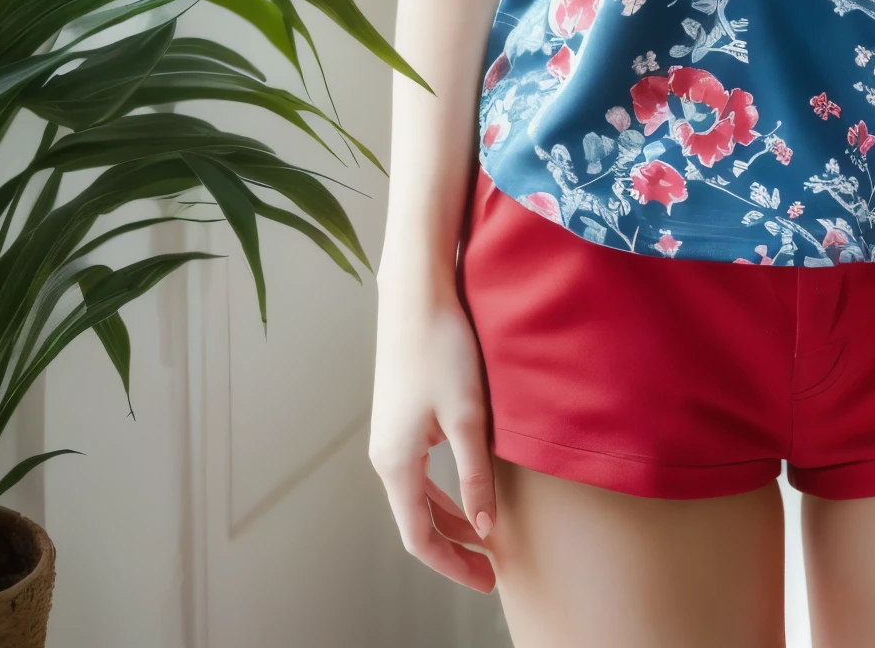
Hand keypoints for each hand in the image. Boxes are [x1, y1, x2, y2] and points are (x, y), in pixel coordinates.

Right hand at [369, 276, 499, 594]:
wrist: (416, 295)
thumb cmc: (442, 349)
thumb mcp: (468, 416)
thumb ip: (475, 475)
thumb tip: (483, 528)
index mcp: (396, 462)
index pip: (420, 537)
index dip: (453, 565)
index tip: (488, 580)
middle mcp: (384, 455)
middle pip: (414, 521)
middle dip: (452, 549)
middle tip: (490, 569)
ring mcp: (388, 435)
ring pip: (414, 497)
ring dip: (446, 520)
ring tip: (482, 538)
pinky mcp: (397, 417)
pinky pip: (415, 473)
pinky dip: (438, 493)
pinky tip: (463, 490)